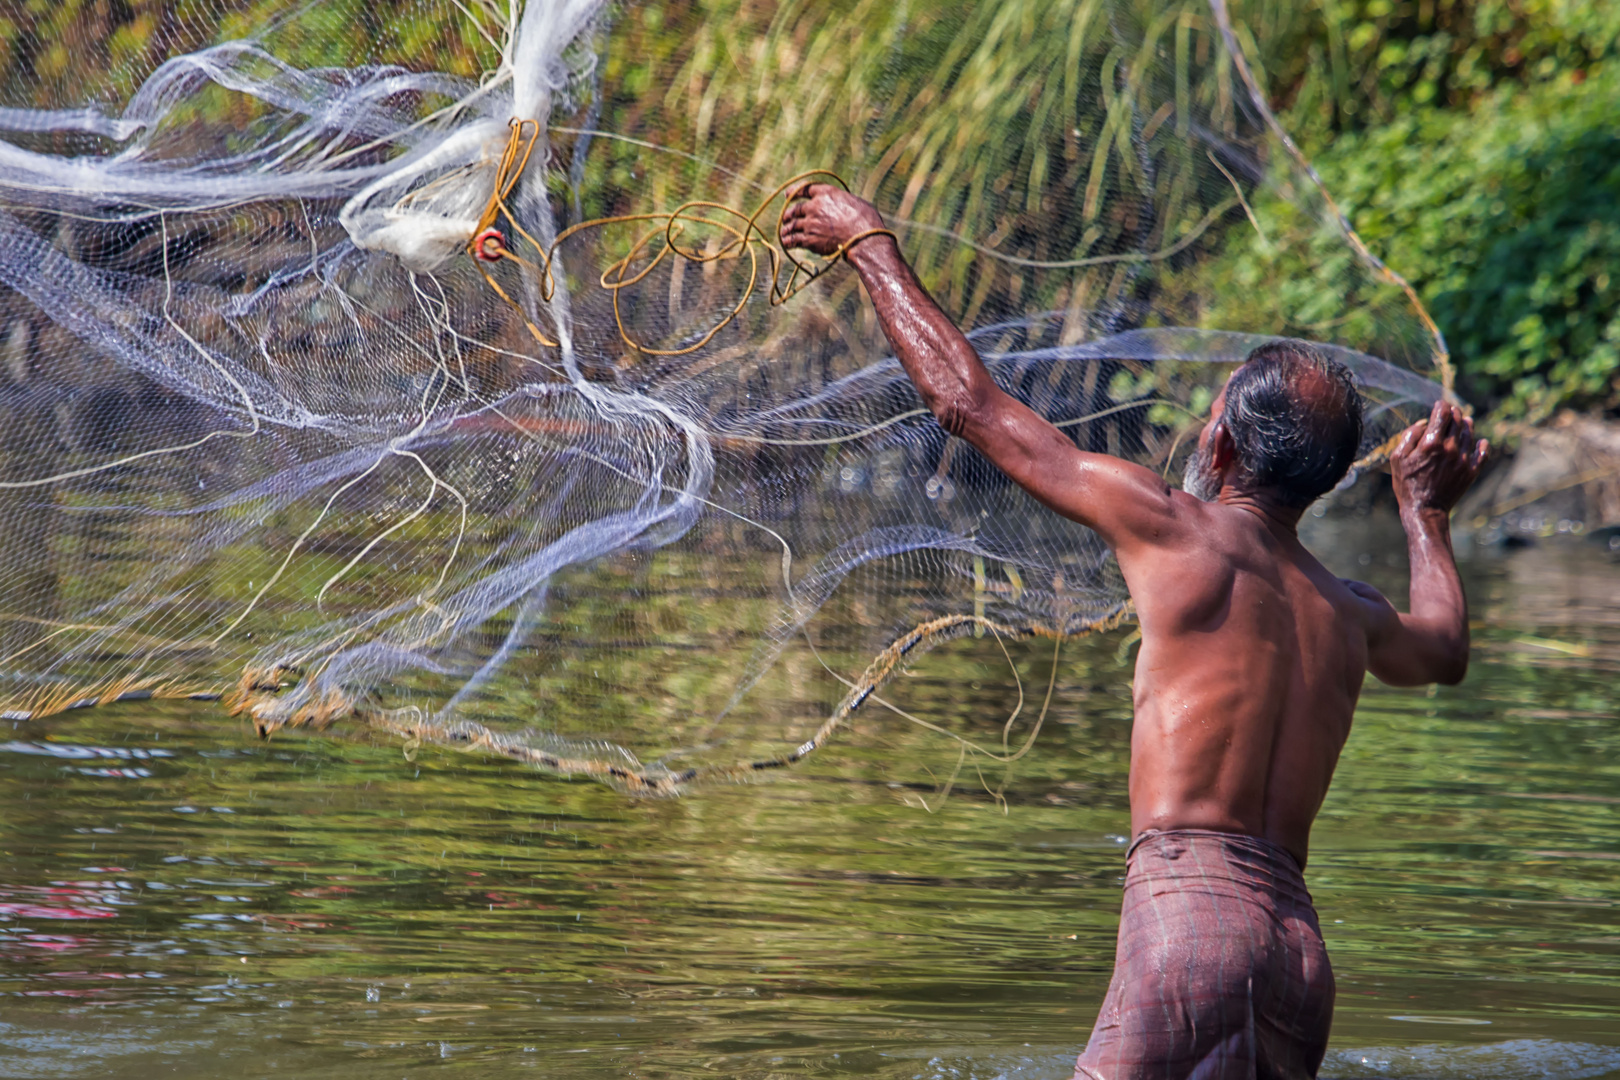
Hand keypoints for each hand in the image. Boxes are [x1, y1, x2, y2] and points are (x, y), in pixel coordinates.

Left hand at [778, 183, 888, 257]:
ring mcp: (810, 223)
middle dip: (789, 214)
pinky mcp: (809, 240)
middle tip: (786, 218)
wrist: (863, 240)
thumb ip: (841, 202)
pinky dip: (789, 242)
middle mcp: (815, 207)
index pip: (805, 189)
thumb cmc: (866, 221)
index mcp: (826, 193)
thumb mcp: (854, 202)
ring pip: (792, 225)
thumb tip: (841, 207)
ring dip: (786, 229)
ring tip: (783, 233)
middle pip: (795, 209)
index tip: (787, 194)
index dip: (794, 191)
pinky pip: (793, 240)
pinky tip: (786, 243)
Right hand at [1390, 400, 1488, 515]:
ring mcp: (1463, 459)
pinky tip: (1480, 441)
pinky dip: (1482, 444)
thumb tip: (1423, 423)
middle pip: (1457, 420)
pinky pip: (1482, 452)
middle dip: (1453, 413)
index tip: (1439, 404)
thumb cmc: (1407, 484)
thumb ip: (1409, 437)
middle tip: (1450, 412)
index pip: (1442, 413)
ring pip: (1470, 433)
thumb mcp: (1397, 459)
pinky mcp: (1471, 470)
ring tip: (1464, 421)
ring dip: (1466, 424)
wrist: (1425, 510)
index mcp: (1431, 443)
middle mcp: (1450, 448)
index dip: (1441, 405)